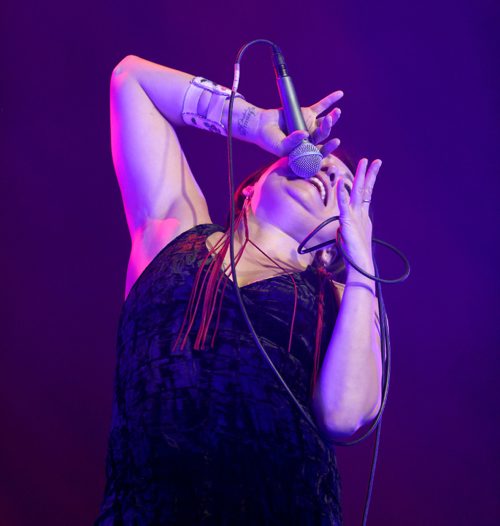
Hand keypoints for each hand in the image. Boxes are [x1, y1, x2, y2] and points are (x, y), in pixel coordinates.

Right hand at [254, 90, 343, 156]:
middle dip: (328, 127)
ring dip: (332, 117)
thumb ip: (292, 143)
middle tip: (329, 119)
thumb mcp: (280, 146)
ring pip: (325, 121)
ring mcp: (310, 125)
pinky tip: (340, 94)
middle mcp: (311, 138)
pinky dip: (330, 100)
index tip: (336, 142)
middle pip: (323, 134)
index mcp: (306, 150)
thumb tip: (305, 134)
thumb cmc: (270, 140)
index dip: (329, 148)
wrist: (261, 126)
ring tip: (336, 112)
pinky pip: (321, 106)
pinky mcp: (307, 113)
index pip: (320, 150)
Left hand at [335, 158, 381, 279]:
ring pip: (357, 192)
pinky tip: (341, 181)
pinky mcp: (347, 221)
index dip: (368, 180)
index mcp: (361, 215)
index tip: (371, 168)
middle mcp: (359, 213)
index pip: (365, 194)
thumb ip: (347, 226)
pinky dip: (342, 192)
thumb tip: (343, 225)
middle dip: (368, 174)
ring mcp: (354, 216)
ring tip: (364, 162)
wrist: (359, 264)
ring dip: (360, 176)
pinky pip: (344, 204)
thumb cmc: (354, 253)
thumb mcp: (349, 235)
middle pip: (364, 189)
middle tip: (373, 160)